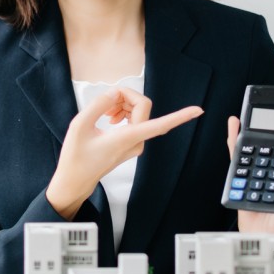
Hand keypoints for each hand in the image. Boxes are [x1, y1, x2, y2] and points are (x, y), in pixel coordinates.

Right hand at [47, 87, 202, 218]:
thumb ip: (98, 105)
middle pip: (143, 106)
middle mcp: (137, 142)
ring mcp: (136, 144)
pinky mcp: (132, 145)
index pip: (160, 124)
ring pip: (139, 112)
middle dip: (127, 97)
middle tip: (106, 103)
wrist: (75, 180)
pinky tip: (109, 117)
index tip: (198, 110)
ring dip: (123, 105)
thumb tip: (115, 93)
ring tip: (105, 112)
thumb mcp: (79, 126)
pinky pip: (136, 121)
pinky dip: (123, 113)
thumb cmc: (75, 157)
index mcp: (127, 138)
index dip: (180, 116)